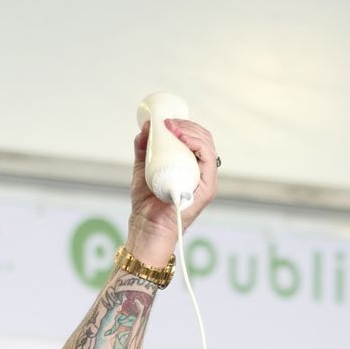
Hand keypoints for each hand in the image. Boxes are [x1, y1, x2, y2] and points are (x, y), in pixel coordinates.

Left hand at [126, 119, 218, 265]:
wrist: (146, 227)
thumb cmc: (146, 204)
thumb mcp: (142, 169)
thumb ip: (144, 149)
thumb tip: (145, 127)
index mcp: (190, 168)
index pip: (196, 139)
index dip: (184, 125)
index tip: (165, 121)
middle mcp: (201, 173)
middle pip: (204, 139)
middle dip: (187, 125)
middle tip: (167, 122)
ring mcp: (206, 180)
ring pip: (207, 145)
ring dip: (190, 130)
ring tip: (171, 127)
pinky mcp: (207, 188)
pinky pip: (208, 158)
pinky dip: (196, 143)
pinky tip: (181, 138)